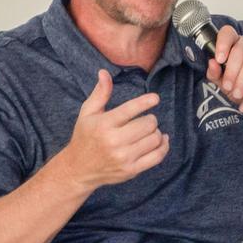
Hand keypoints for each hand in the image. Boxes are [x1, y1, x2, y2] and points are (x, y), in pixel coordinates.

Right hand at [59, 69, 169, 188]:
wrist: (78, 169)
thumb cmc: (84, 137)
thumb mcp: (88, 113)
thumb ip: (100, 93)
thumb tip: (104, 72)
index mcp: (104, 124)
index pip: (130, 110)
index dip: (146, 102)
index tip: (155, 98)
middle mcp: (114, 141)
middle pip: (147, 124)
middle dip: (150, 119)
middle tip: (145, 120)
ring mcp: (124, 158)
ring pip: (154, 139)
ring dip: (157, 132)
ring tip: (150, 131)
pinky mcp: (131, 170)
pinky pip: (157, 156)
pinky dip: (163, 147)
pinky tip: (161, 141)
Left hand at [206, 25, 242, 118]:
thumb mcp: (224, 83)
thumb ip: (215, 74)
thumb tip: (212, 64)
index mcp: (235, 44)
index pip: (228, 33)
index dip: (222, 44)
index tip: (218, 60)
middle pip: (239, 49)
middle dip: (231, 71)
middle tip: (228, 87)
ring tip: (238, 94)